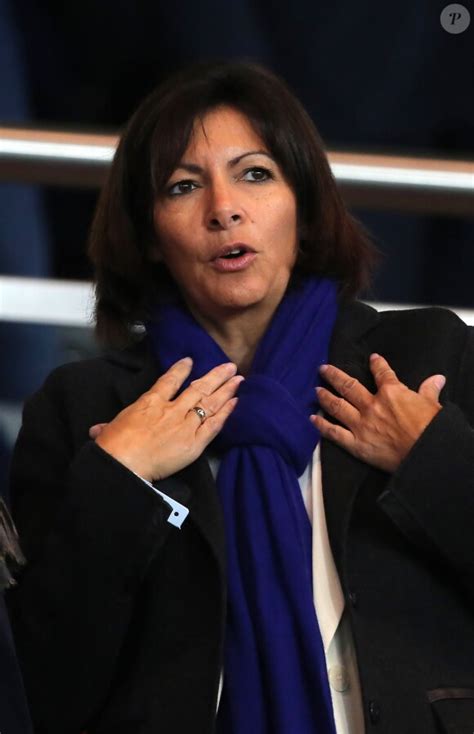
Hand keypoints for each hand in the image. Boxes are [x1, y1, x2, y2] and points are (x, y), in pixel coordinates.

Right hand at [92, 358, 242, 481]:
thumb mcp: (109, 430)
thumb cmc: (113, 447)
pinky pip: (214, 424)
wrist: (124, 464)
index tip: (190, 361)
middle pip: (198, 388)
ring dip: (226, 389)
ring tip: (238, 379)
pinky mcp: (194, 443)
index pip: (169, 380)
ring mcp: (185, 425)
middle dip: (216, 376)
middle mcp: (171, 410)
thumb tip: (97, 430)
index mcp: (150, 402)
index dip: (181, 369)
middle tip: (230, 366)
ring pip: (210, 402)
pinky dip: (226, 413)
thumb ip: (108, 427)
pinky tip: (235, 402)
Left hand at [310, 353, 444, 472]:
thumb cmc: (431, 428)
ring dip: (325, 397)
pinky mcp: (356, 444)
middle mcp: (372, 405)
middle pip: (349, 386)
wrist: (426, 454)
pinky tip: (313, 419)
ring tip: (317, 390)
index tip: (372, 358)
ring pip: (337, 406)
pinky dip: (322, 426)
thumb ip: (429, 390)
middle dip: (334, 376)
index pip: (382, 374)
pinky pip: (335, 433)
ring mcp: (361, 424)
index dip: (377, 364)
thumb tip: (438, 378)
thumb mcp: (433, 405)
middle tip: (323, 369)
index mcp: (391, 393)